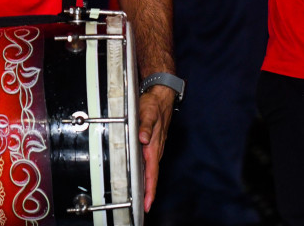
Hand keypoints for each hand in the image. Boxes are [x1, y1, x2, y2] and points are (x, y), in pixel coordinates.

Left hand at [138, 85, 173, 211]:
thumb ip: (145, 125)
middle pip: (152, 175)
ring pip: (151, 170)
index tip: (148, 202)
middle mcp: (155, 149)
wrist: (161, 96)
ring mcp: (154, 147)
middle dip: (149, 192)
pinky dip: (147, 173)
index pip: (152, 172)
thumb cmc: (154, 104)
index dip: (150, 189)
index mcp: (154, 145)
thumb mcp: (147, 112)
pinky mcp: (152, 144)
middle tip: (145, 206)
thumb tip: (143, 138)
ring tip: (143, 198)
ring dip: (148, 184)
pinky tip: (143, 177)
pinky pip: (149, 162)